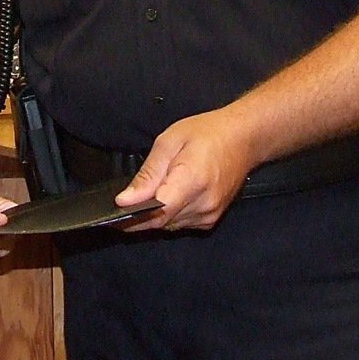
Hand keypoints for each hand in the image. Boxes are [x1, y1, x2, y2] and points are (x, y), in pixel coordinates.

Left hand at [113, 110, 254, 231]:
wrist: (243, 139)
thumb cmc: (208, 134)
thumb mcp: (169, 142)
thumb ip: (148, 174)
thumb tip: (126, 199)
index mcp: (193, 180)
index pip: (158, 211)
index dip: (133, 215)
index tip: (115, 211)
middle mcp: (204, 204)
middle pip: (161, 222)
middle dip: (139, 215)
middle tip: (125, 200)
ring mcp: (210, 214)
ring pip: (169, 226)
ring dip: (154, 215)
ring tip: (148, 192)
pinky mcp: (211, 220)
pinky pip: (180, 224)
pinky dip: (169, 214)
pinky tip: (167, 196)